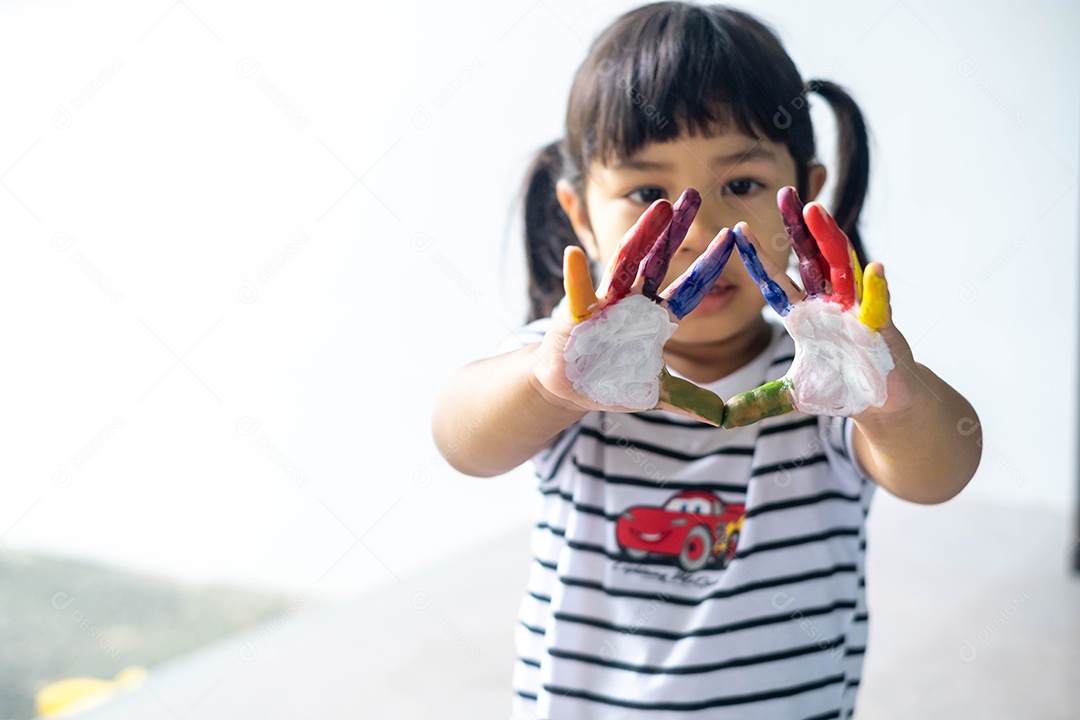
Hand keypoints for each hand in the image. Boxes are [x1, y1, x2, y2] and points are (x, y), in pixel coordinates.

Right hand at [531, 189, 735, 425]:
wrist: (569, 386)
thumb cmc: (611, 380)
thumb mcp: (656, 392)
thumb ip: (688, 399)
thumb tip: (723, 418)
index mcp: (655, 316)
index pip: (690, 286)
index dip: (709, 264)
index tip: (732, 237)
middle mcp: (633, 301)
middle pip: (659, 259)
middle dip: (676, 229)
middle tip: (695, 194)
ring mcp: (604, 303)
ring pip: (625, 263)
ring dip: (641, 236)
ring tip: (659, 206)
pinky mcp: (575, 315)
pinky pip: (576, 294)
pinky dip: (575, 276)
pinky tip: (573, 254)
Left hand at [722, 187, 916, 427]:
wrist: (883, 403)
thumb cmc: (841, 389)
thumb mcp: (791, 396)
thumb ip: (758, 402)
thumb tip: (722, 418)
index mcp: (804, 316)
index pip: (775, 282)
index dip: (758, 258)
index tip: (737, 230)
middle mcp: (829, 305)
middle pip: (810, 259)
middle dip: (797, 228)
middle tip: (783, 192)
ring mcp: (856, 311)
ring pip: (841, 269)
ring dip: (829, 240)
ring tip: (815, 212)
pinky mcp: (882, 329)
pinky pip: (879, 306)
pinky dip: (877, 289)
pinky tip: (875, 268)